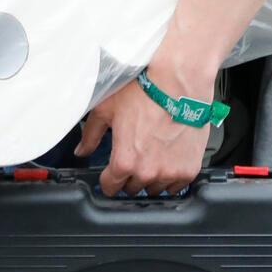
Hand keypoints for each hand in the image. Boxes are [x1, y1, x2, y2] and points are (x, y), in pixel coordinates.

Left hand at [82, 61, 209, 196]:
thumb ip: (91, 135)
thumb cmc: (145, 92)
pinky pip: (177, 186)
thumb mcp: (107, 109)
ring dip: (151, 177)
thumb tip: (82, 150)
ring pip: (155, 188)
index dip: (108, 180)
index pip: (110, 187)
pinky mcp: (189, 169)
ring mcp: (170, 172)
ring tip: (152, 155)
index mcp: (125, 161)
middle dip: (129, 176)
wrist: (179, 83)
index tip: (110, 175)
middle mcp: (148, 172)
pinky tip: (169, 159)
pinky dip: (172, 176)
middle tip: (134, 156)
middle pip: (132, 188)